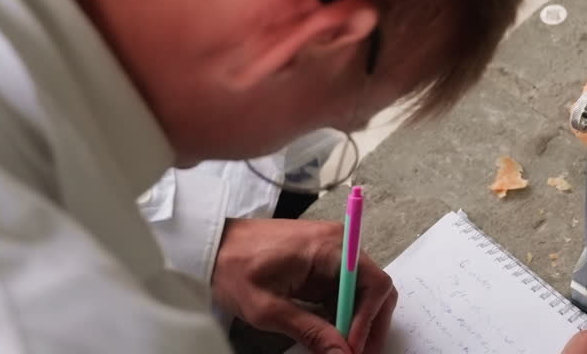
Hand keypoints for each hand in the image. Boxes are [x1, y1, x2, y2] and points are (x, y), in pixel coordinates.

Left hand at [212, 218, 396, 352]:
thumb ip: (310, 332)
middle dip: (369, 324)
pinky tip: (330, 332)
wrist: (211, 245)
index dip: (369, 321)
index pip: (374, 284)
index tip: (353, 348)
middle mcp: (338, 243)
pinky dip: (342, 312)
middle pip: (374, 287)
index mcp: (329, 247)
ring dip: (357, 321)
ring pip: (362, 290)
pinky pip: (344, 288)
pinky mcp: (322, 260)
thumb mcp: (268, 309)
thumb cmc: (234, 268)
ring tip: (342, 348)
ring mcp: (332, 250)